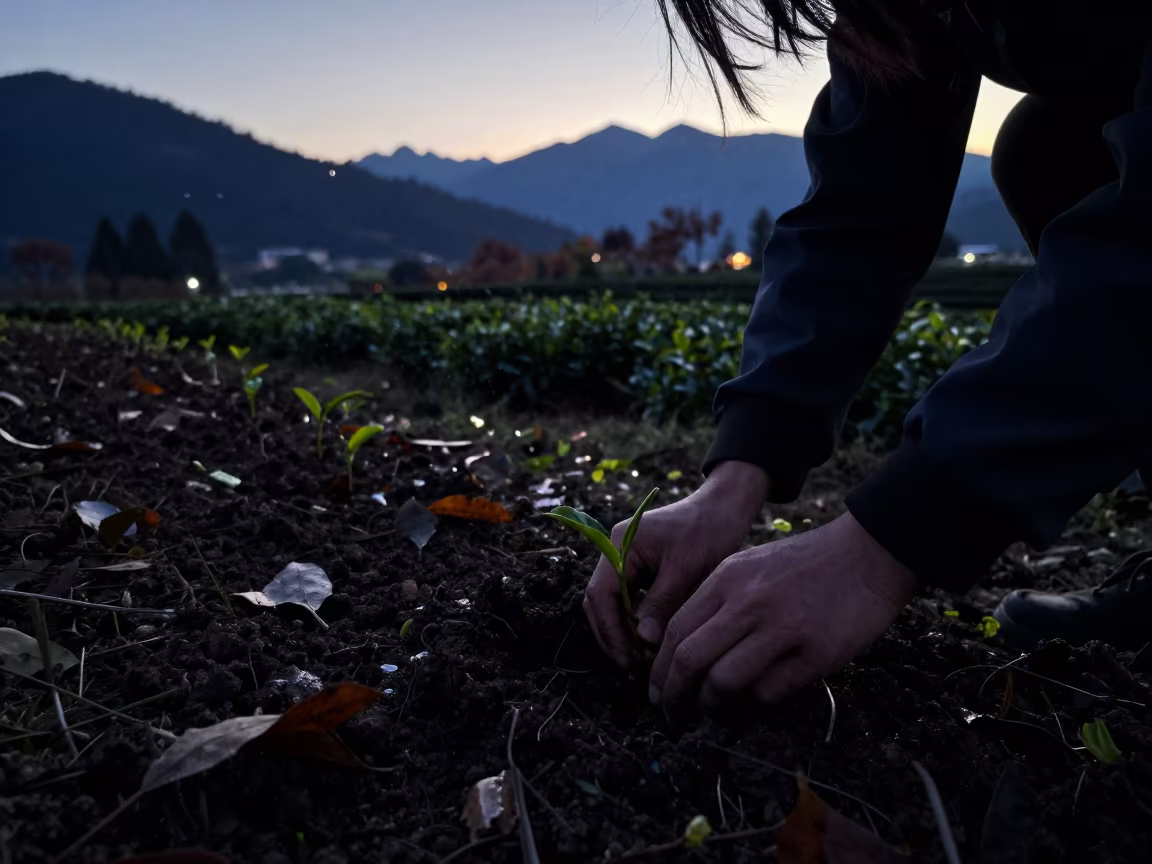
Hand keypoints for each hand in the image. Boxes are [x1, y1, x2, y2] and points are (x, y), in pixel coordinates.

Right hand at [583, 461, 769, 668]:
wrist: (725, 506)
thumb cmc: (709, 531)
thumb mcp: (686, 569)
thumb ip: (662, 603)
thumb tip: (643, 641)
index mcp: (620, 544)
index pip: (600, 595)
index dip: (610, 632)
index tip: (628, 660)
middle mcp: (615, 550)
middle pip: (600, 601)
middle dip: (614, 635)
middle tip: (633, 667)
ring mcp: (626, 558)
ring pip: (613, 602)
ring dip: (625, 630)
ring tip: (644, 659)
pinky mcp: (640, 566)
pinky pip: (629, 598)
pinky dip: (637, 620)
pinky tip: (652, 640)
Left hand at [648, 512, 915, 707]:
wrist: (868, 553)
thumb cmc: (805, 563)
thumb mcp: (750, 566)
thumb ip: (718, 602)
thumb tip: (685, 654)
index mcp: (726, 579)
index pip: (675, 631)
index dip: (660, 669)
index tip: (657, 691)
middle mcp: (748, 602)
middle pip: (691, 659)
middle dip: (674, 695)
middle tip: (673, 715)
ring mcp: (783, 628)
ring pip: (724, 681)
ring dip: (712, 705)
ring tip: (714, 713)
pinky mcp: (816, 653)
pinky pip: (770, 692)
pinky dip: (756, 703)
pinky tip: (756, 702)